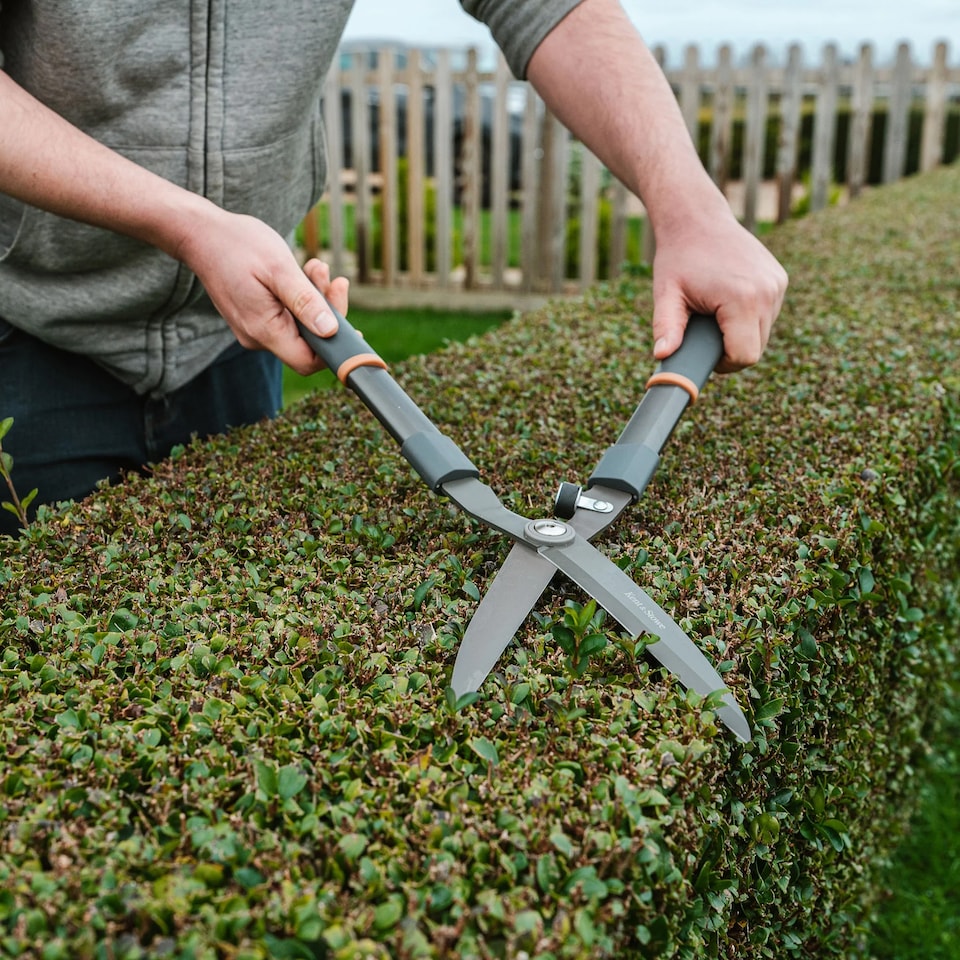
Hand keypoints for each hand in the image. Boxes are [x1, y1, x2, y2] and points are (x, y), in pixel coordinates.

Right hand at [176, 206, 348, 374]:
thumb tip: (330, 331)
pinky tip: (303, 273)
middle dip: (327, 312)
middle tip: (333, 279)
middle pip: (307, 343)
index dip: (334, 349)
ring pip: (299, 327)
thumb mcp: (278, 269)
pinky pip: (286, 317)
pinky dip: (300, 297)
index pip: (307, 361)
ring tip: (316, 267)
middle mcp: (257, 338)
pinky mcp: (255, 318)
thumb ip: (305, 302)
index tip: (352, 325)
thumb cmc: (237, 245)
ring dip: (315, 299)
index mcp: (263, 330)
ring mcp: (254, 329)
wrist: (200, 234)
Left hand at [650, 211, 787, 373]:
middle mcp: (767, 292)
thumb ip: (666, 327)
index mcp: (743, 299)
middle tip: (706, 333)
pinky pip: (768, 314)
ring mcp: (777, 284)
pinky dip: (750, 317)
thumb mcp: (667, 294)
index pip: (745, 356)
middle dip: (731, 348)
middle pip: (756, 347)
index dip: (724, 363)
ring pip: (764, 332)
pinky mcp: (780, 278)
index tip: (707, 354)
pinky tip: (730, 302)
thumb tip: (662, 355)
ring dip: (741, 332)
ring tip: (716, 315)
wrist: (697, 218)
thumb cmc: (678, 258)